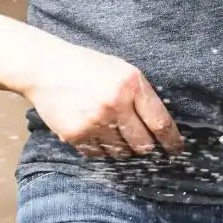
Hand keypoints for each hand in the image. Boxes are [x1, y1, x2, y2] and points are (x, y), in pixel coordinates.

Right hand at [25, 36, 182, 158]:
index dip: (172, 141)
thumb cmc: (87, 68)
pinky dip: (102, 150)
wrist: (45, 69)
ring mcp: (95, 121)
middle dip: (147, 148)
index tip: (177, 150)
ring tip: (116, 135)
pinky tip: (97, 135)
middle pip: (143, 144)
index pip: (160, 122)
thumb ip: (140, 95)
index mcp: (131, 85)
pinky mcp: (76, 134)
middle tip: (146, 147)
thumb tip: (161, 127)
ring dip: (123, 149)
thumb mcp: (121, 70)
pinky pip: (98, 154)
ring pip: (121, 152)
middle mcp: (115, 104)